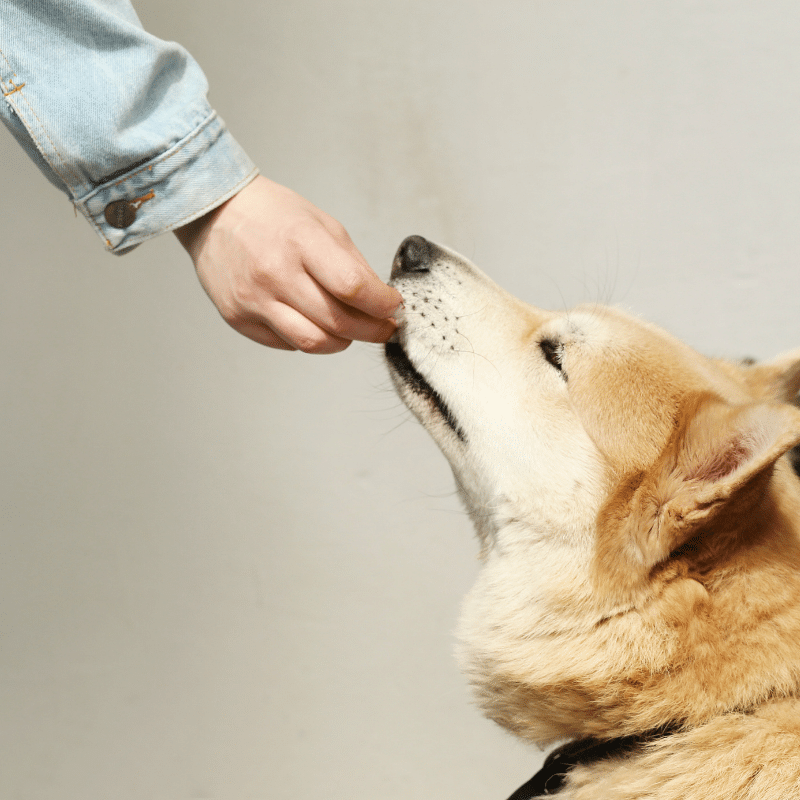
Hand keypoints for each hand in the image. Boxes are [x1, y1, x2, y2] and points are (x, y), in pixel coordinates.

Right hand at [174, 176, 401, 352]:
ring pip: (313, 343)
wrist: (215, 214)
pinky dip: (309, 339)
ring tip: (350, 331)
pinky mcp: (238, 318)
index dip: (382, 304)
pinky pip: (287, 344)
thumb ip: (353, 265)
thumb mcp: (322, 224)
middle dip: (372, 331)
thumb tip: (380, 301)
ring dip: (342, 342)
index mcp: (300, 241)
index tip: (393, 307)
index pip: (353, 287)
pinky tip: (313, 322)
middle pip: (338, 322)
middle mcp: (275, 273)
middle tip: (384, 328)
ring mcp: (253, 299)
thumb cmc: (272, 216)